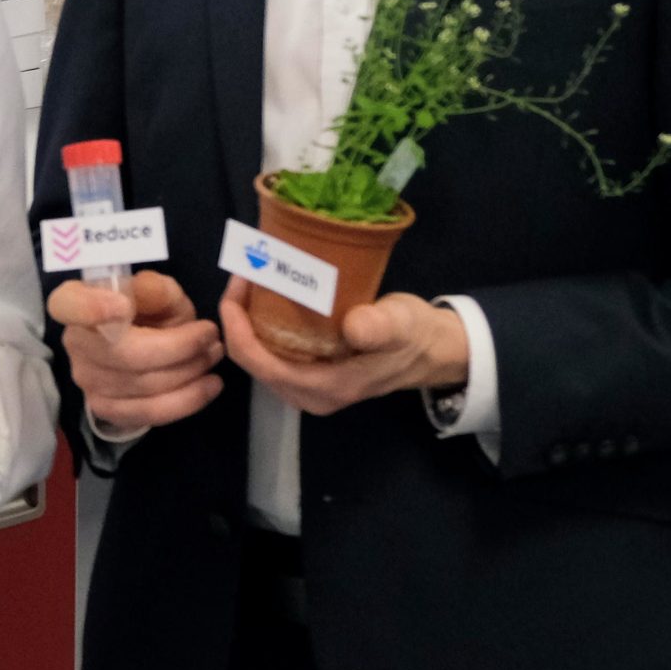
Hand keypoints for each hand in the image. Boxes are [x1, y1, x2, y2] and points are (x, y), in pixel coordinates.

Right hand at [46, 270, 223, 430]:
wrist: (140, 347)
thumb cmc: (148, 311)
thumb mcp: (158, 292)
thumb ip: (156, 290)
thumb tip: (149, 293)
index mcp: (76, 303)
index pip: (69, 305)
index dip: (91, 307)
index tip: (124, 306)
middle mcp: (75, 343)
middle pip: (126, 354)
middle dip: (180, 348)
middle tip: (212, 338)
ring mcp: (86, 380)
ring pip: (145, 386)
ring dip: (190, 373)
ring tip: (213, 356)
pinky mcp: (105, 409)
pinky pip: (150, 412)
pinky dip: (187, 400)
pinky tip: (209, 386)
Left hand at [218, 278, 467, 417]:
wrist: (433, 349)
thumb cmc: (414, 336)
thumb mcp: (401, 325)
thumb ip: (380, 328)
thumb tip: (354, 325)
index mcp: (324, 388)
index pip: (260, 363)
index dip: (238, 328)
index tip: (237, 285)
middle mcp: (309, 393)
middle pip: (252, 360)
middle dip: (238, 319)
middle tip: (244, 275)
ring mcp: (308, 385)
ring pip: (259, 356)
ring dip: (248, 321)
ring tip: (251, 281)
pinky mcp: (312, 372)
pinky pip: (273, 351)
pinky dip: (262, 325)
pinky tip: (266, 296)